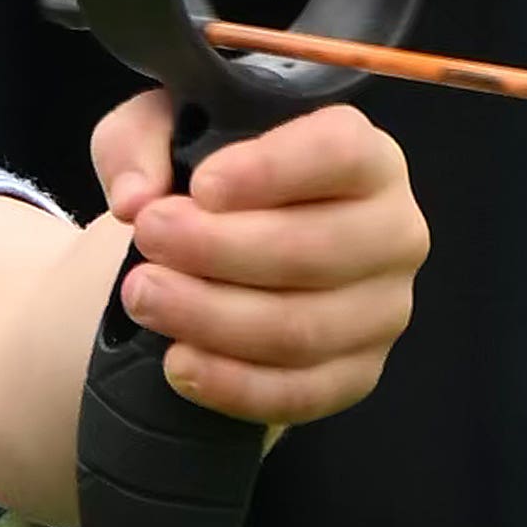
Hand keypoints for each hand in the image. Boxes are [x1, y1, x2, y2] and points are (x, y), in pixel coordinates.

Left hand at [88, 96, 427, 425]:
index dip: (271, 170)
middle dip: (217, 248)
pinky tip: (178, 362)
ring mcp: (382, 311)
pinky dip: (233, 384)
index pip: (341, 154)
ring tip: (143, 296)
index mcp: (367, 158)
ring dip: (210, 317)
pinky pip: (302, 394)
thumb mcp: (162, 132)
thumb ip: (139, 143)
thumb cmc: (209, 182)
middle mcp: (393, 232)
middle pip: (314, 249)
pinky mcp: (359, 374)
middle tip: (147, 238)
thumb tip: (133, 198)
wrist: (226, 258)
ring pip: (301, 329)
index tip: (201, 186)